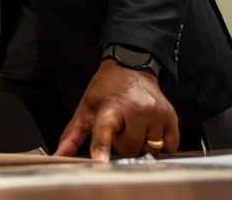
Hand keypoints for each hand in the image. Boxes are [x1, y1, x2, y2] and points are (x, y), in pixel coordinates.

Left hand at [55, 59, 178, 159]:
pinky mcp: (171, 117)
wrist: (131, 68)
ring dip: (140, 145)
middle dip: (122, 144)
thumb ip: (72, 134)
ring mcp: (156, 114)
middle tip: (119, 128)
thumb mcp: (85, 108)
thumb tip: (60, 154)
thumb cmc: (106, 90)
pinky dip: (159, 145)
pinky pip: (168, 147)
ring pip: (149, 150)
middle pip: (129, 149)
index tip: (100, 162)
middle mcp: (136, 109)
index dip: (101, 148)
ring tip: (134, 127)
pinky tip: (149, 130)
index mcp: (110, 107)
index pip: (104, 131)